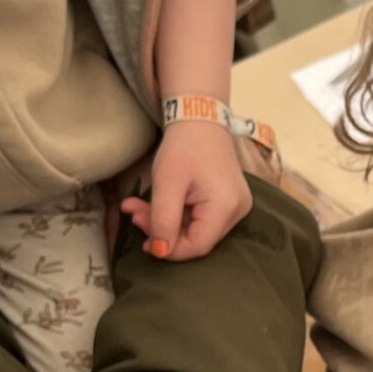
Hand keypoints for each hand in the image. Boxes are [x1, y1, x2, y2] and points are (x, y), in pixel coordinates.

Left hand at [122, 118, 253, 260]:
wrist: (199, 119)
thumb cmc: (184, 146)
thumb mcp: (167, 183)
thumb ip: (163, 220)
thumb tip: (159, 252)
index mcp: (226, 206)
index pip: (198, 245)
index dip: (169, 249)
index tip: (143, 242)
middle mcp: (237, 211)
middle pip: (197, 238)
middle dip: (162, 231)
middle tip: (135, 215)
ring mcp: (234, 206)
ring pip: (195, 229)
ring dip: (164, 222)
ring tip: (138, 207)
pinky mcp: (227, 202)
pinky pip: (199, 218)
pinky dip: (175, 214)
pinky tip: (155, 204)